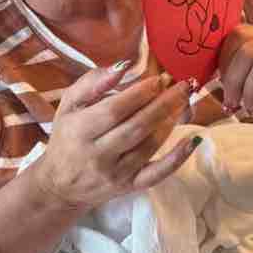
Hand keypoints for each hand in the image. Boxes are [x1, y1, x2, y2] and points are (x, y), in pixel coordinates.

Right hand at [32, 62, 197, 212]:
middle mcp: (98, 154)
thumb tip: (123, 65)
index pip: (115, 110)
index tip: (159, 79)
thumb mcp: (69, 104)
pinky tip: (193, 140)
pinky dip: (177, 158)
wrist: (60, 185)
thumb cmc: (66, 136)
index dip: (140, 93)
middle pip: (137, 127)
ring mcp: (116, 173)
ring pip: (149, 146)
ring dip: (171, 122)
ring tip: (184, 102)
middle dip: (163, 104)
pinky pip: (157, 174)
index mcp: (80, 130)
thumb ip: (93, 82)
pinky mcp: (129, 187)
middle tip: (183, 86)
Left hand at [216, 23, 252, 164]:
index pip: (238, 34)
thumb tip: (201, 62)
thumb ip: (229, 67)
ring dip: (251, 92)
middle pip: (250, 49)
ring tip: (250, 108)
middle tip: (232, 101)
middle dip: (234, 79)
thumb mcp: (244, 81)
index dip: (224, 59)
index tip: (219, 82)